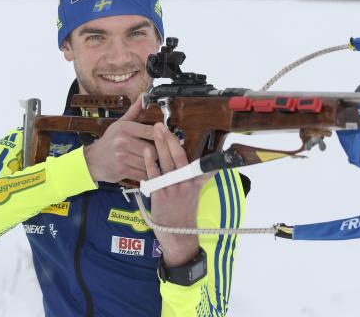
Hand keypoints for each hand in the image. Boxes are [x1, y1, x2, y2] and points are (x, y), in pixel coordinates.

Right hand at [83, 100, 154, 182]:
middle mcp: (122, 141)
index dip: (162, 137)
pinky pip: (142, 173)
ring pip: (148, 162)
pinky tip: (145, 171)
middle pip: (152, 149)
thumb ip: (135, 111)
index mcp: (125, 128)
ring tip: (151, 163)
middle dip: (157, 153)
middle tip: (158, 154)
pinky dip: (146, 174)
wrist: (91, 160)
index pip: (151, 131)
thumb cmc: (109, 141)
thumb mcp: (120, 124)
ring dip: (152, 165)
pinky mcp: (122, 170)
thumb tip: (144, 96)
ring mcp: (121, 156)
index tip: (168, 140)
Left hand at [145, 123, 210, 266]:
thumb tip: (213, 168)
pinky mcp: (160, 195)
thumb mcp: (197, 194)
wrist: (179, 234)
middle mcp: (184, 182)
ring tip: (154, 131)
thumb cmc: (186, 213)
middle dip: (168, 139)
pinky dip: (150, 162)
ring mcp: (172, 188)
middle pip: (176, 156)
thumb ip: (201, 179)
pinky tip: (146, 151)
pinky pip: (154, 176)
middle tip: (161, 124)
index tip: (174, 130)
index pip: (187, 157)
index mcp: (192, 181)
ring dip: (160, 145)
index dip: (178, 144)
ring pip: (166, 162)